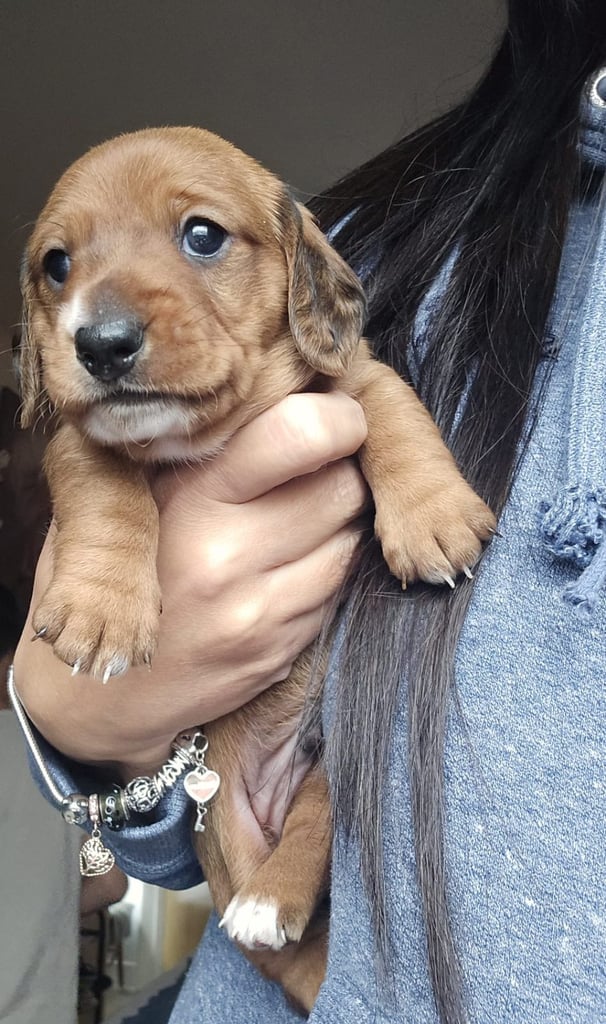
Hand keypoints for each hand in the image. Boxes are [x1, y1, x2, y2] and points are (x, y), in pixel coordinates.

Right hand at [13, 392, 367, 777]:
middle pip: (342, 487)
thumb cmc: (108, 571)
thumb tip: (278, 394)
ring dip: (336, 520)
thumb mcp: (122, 493)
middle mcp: (230, 557)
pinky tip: (283, 563)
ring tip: (292, 515)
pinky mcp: (278, 651)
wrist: (94, 692)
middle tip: (311, 466)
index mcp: (190, 501)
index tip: (333, 415)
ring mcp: (259, 613)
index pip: (301, 435)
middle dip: (340, 467)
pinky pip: (336, 588)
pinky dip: (323, 566)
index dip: (337, 418)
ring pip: (349, 538)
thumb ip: (190, 447)